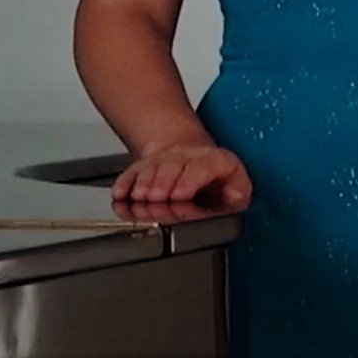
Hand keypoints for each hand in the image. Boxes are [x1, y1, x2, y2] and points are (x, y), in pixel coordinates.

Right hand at [109, 138, 251, 210]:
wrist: (193, 158)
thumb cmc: (217, 182)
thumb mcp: (236, 187)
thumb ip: (236, 194)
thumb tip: (232, 199)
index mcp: (213, 161)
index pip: (202, 167)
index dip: (189, 180)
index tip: (178, 195)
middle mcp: (186, 157)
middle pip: (172, 167)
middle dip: (162, 184)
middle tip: (156, 199)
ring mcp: (163, 160)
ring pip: (151, 169)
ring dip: (143, 184)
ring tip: (140, 198)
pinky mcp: (144, 166)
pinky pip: (131, 173)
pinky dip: (124, 184)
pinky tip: (120, 195)